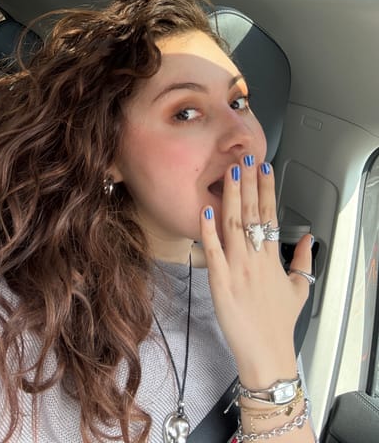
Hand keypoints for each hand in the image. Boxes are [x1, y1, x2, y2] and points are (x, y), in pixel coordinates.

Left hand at [199, 155, 313, 386]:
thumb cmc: (279, 323)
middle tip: (246, 159)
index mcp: (272, 258)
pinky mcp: (219, 281)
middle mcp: (255, 259)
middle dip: (248, 183)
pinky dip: (208, 230)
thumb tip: (307, 240)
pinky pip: (212, 250)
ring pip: (233, 225)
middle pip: (252, 213)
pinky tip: (206, 211)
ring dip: (230, 197)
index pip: (270, 215)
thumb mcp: (299, 289)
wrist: (265, 353)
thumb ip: (302, 261)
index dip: (267, 190)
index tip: (265, 169)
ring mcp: (237, 269)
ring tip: (229, 173)